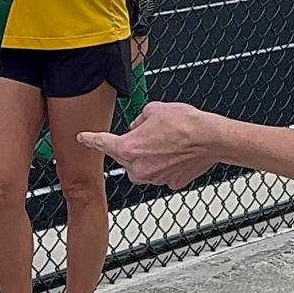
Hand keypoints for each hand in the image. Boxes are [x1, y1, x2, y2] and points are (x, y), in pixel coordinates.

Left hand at [78, 102, 221, 187]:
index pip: (103, 143)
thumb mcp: (154, 110)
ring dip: (147, 158)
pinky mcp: (171, 182)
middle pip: (124, 158)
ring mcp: (155, 178)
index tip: (82, 138)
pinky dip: (165, 166)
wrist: (211, 138)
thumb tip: (138, 125)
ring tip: (165, 143)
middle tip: (149, 134)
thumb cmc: (186, 123)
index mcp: (129, 148)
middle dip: (131, 147)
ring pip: (141, 169)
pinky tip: (177, 154)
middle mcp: (139, 167)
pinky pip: (161, 174)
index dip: (91, 139)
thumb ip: (139, 119)